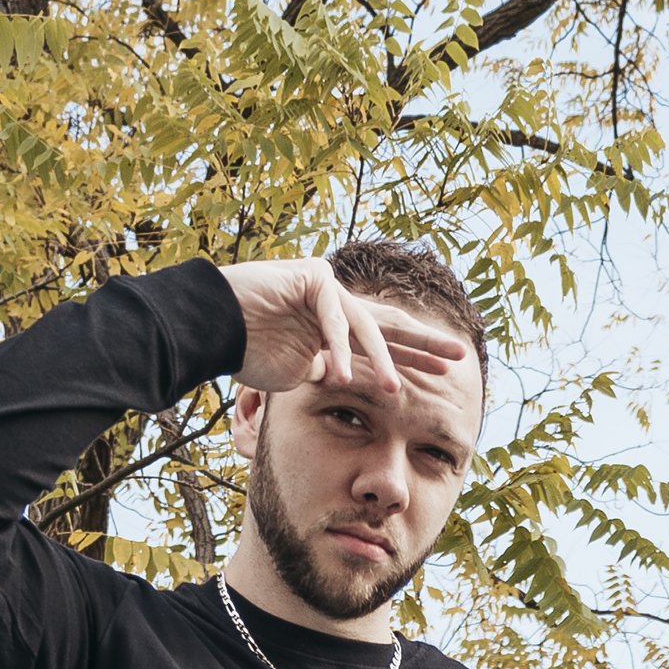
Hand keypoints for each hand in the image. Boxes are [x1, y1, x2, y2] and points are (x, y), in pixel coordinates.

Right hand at [220, 254, 470, 398]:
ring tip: (396, 391)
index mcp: (336, 327)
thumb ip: (325, 372)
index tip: (445, 373)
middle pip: (389, 325)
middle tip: (459, 356)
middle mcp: (337, 305)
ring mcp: (326, 287)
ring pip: (365, 325)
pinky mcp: (312, 276)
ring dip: (381, 359)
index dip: (414, 355)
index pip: (384, 341)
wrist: (209, 327)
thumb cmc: (245, 350)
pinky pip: (333, 318)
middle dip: (424, 343)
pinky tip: (345, 374)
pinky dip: (338, 347)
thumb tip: (343, 378)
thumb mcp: (295, 372)